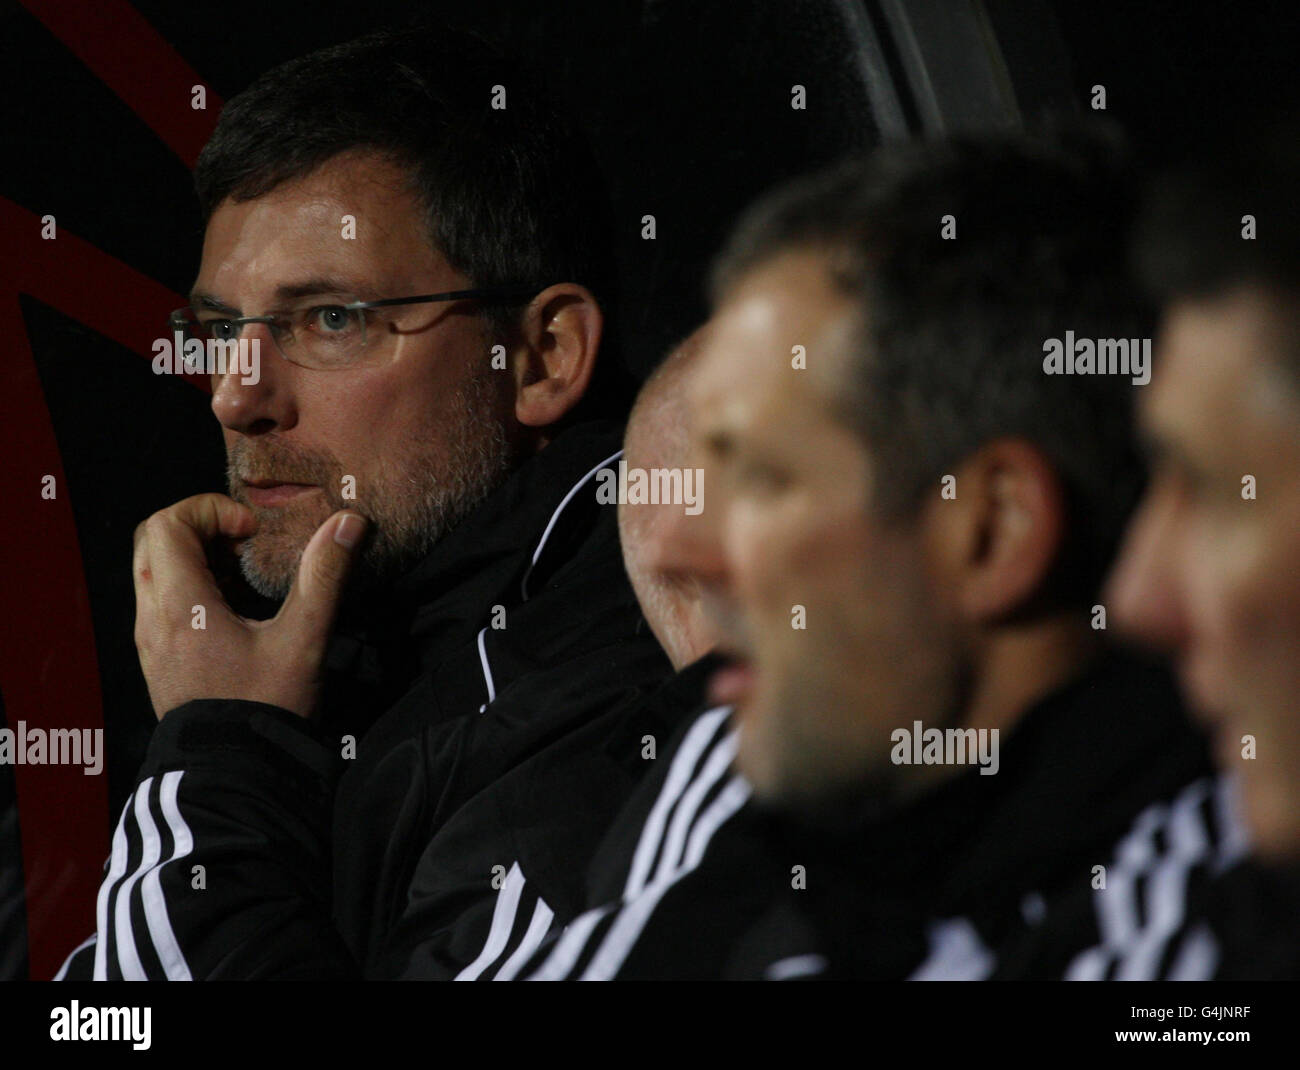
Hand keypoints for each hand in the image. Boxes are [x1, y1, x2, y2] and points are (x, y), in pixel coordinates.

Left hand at [132, 493, 366, 718]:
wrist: (234, 774)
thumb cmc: (265, 707)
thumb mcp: (303, 640)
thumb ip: (323, 576)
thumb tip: (347, 522)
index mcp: (180, 605)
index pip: (168, 523)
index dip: (210, 510)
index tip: (252, 532)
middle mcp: (152, 617)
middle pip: (152, 539)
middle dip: (198, 526)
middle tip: (243, 543)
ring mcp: (149, 639)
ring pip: (152, 569)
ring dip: (193, 555)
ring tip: (241, 575)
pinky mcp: (156, 658)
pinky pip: (158, 599)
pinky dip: (188, 585)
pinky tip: (232, 608)